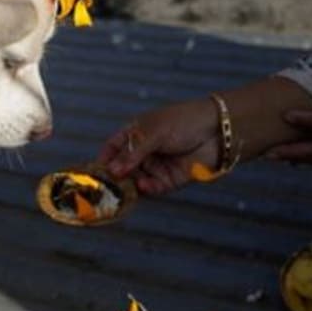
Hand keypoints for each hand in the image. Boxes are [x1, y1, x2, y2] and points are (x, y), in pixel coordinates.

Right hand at [98, 98, 219, 195]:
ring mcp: (157, 166)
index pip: (113, 147)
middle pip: (123, 168)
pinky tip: (143, 186)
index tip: (94, 170)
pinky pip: (153, 187)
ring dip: (130, 185)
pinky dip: (147, 188)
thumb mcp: (154, 133)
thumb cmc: (183, 122)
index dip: (104, 158)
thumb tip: (112, 171)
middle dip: (115, 177)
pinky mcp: (169, 180)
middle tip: (105, 187)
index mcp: (137, 134)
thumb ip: (133, 154)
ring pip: (136, 180)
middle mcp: (144, 152)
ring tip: (125, 188)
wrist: (217, 130)